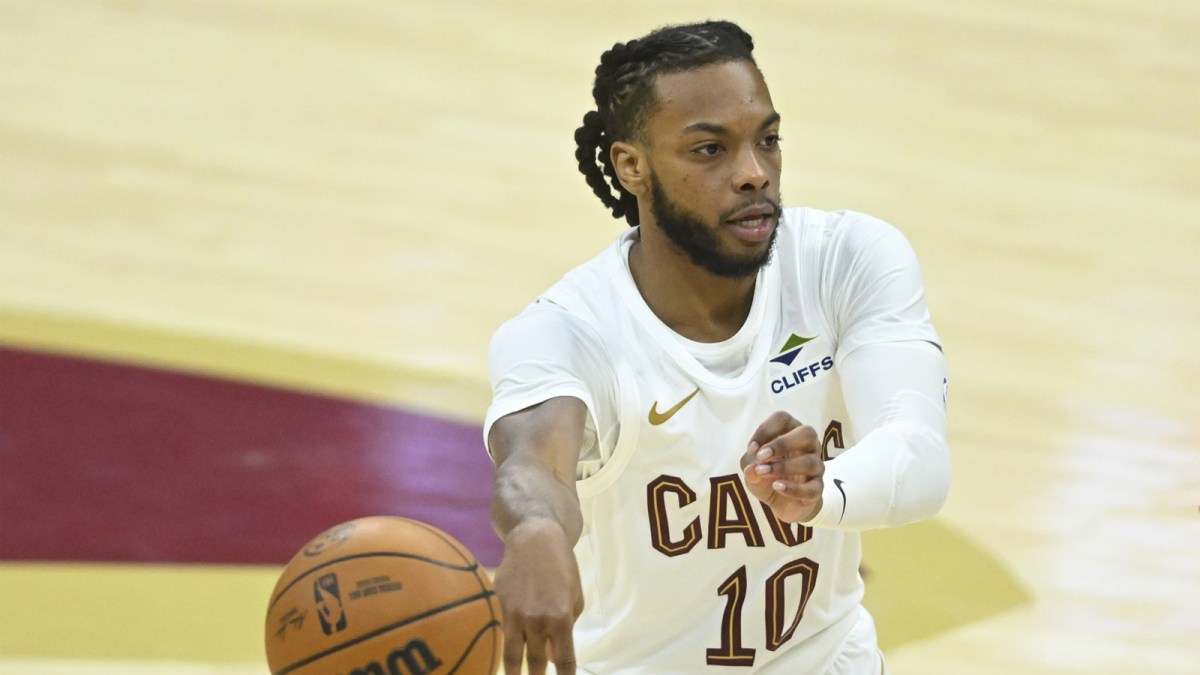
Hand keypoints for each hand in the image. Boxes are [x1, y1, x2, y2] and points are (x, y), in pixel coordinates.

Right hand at [493, 519, 583, 674]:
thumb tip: (553, 655)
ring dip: (514, 673)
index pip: (564, 659)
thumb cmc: (562, 566)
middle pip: (537, 661)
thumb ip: (566, 628)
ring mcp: (515, 614)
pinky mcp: (499, 605)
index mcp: (561, 618)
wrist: (534, 539)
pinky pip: (503, 633)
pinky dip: (505, 646)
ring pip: (512, 655)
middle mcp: (537, 620)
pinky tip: (505, 656)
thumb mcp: (575, 596)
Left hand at [739, 411, 823, 522]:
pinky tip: (777, 487)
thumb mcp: (753, 471)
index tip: (751, 448)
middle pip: (806, 433)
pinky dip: (793, 488)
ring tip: (763, 472)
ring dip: (784, 467)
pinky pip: (812, 488)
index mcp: (791, 433)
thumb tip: (752, 469)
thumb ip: (750, 467)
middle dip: (782, 443)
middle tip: (761, 456)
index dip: (766, 430)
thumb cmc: (769, 478)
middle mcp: (808, 446)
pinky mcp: (818, 489)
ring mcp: (816, 467)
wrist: (784, 505)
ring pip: (810, 461)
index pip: (783, 419)